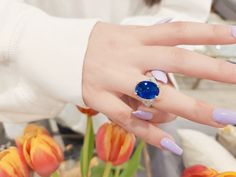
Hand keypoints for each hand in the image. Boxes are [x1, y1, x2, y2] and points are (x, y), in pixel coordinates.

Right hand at [83, 22, 235, 152]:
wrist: (58, 51)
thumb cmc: (97, 45)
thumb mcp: (123, 37)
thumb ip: (149, 48)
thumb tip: (176, 66)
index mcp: (135, 37)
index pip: (177, 31)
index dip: (208, 32)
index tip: (235, 36)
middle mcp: (128, 56)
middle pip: (174, 61)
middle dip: (211, 69)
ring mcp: (113, 79)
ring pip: (155, 95)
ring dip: (189, 109)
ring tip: (220, 120)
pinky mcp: (99, 99)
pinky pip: (129, 119)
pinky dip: (151, 132)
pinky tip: (171, 143)